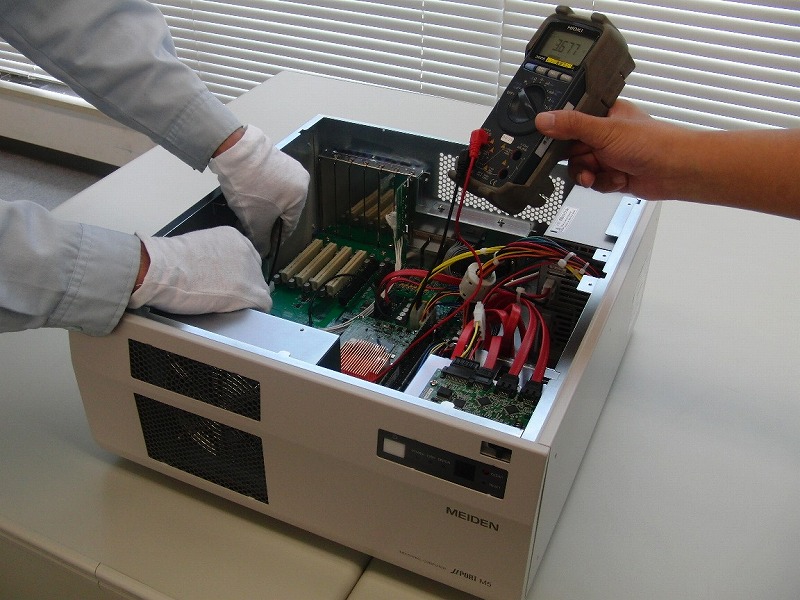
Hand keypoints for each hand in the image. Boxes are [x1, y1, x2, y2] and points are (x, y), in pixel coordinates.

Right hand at [128, 226, 271, 313]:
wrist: (164, 270)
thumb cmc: (169, 261)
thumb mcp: (197, 247)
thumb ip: (212, 255)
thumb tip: (212, 269)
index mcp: (233, 237)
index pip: (245, 258)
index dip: (236, 272)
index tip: (227, 281)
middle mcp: (246, 250)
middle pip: (254, 272)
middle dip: (244, 284)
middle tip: (227, 294)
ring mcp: (251, 271)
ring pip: (259, 288)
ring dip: (247, 297)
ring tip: (229, 305)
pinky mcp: (250, 292)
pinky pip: (262, 303)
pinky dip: (253, 310)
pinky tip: (242, 314)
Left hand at [209, 124, 309, 255]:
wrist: (234, 151)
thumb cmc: (250, 187)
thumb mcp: (255, 220)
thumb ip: (262, 240)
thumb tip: (265, 252)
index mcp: (301, 195)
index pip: (290, 224)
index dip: (276, 238)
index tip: (264, 245)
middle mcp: (299, 179)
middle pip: (283, 209)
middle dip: (266, 221)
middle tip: (251, 229)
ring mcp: (287, 165)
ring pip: (275, 196)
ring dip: (262, 207)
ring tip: (245, 213)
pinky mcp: (273, 157)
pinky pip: (269, 182)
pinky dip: (259, 191)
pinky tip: (246, 195)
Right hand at [535, 100, 687, 200]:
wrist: (677, 172)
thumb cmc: (653, 142)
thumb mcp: (604, 130)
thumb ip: (571, 125)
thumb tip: (544, 119)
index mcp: (602, 114)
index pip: (569, 121)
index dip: (560, 134)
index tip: (553, 143)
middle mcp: (604, 134)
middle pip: (570, 150)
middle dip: (578, 160)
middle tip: (586, 161)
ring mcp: (608, 155)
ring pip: (580, 168)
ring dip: (589, 174)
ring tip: (600, 175)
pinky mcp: (612, 174)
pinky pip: (593, 182)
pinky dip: (603, 184)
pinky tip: (617, 179)